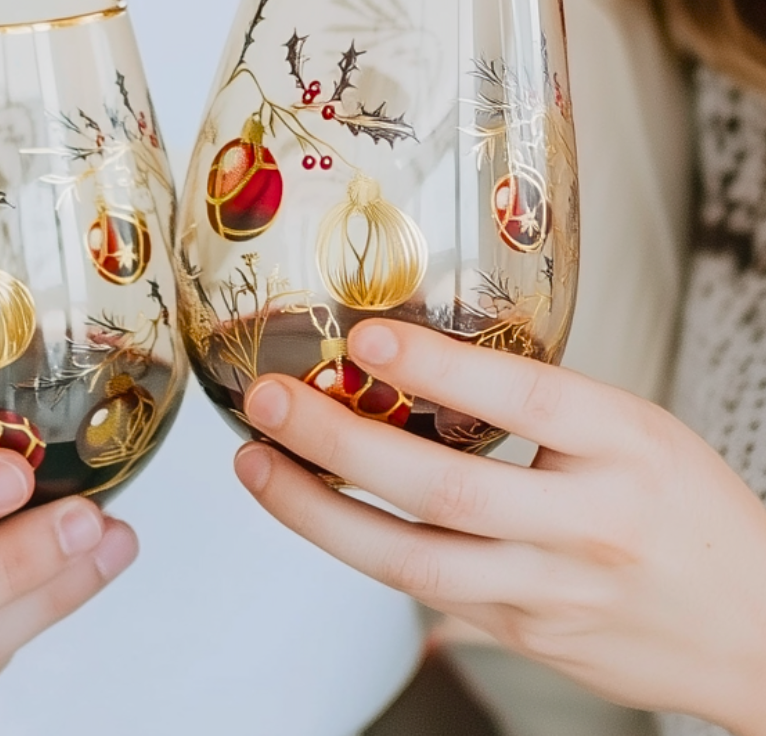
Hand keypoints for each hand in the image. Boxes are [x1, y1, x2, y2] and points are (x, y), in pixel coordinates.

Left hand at [234, 320, 765, 735]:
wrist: (755, 631)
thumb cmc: (686, 511)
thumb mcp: (633, 428)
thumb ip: (538, 402)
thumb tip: (415, 363)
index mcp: (626, 447)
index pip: (526, 398)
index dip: (439, 366)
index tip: (366, 336)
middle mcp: (586, 524)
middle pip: (446, 490)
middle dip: (339, 442)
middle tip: (269, 399)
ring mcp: (549, 592)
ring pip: (413, 562)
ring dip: (318, 512)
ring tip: (255, 463)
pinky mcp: (521, 635)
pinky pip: (422, 591)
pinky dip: (354, 546)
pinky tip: (307, 508)